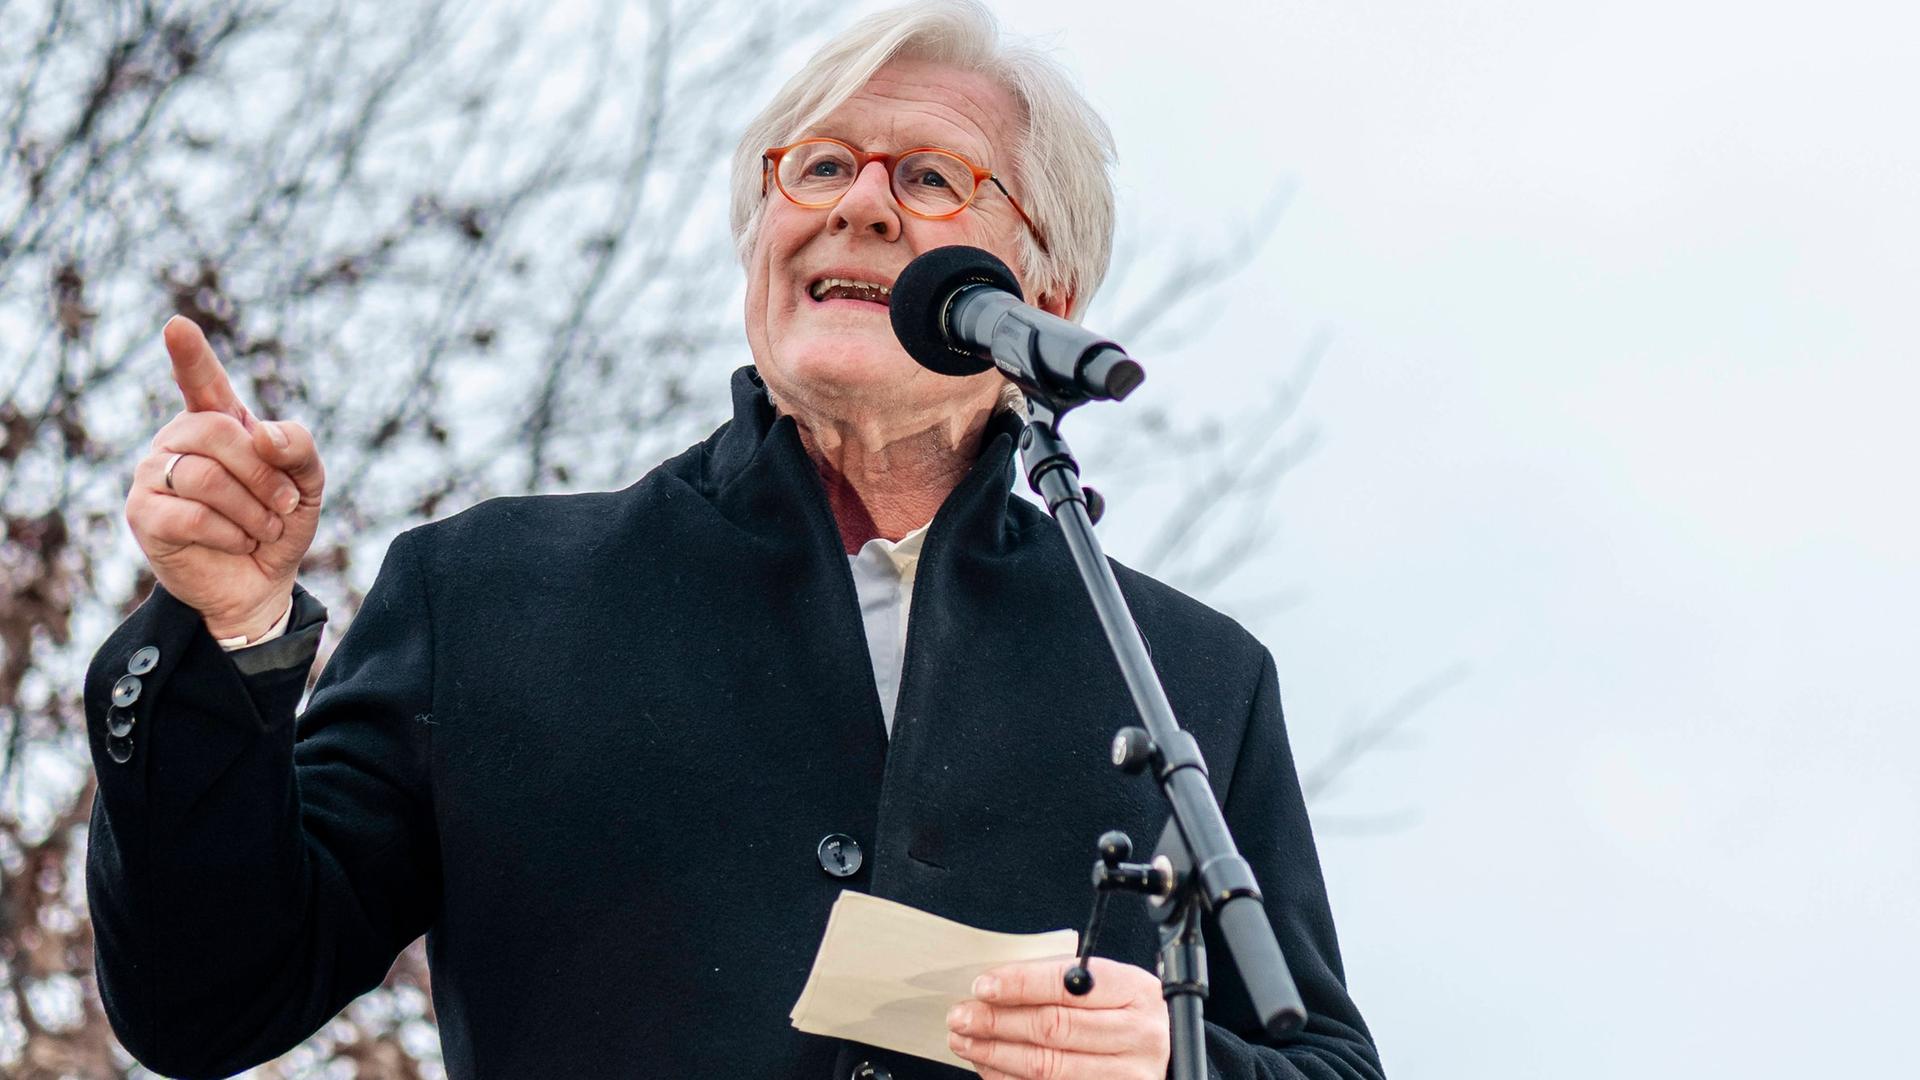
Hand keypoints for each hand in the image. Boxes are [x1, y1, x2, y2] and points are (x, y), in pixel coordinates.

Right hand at [125, 316, 325, 639]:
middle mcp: (178, 440)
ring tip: (262, 528)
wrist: (262, 582)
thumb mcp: (306, 484)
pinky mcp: (143, 515)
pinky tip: (237, 541)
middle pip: (218, 433)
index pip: (202, 381)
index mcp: (216, 422)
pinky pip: (190, 515)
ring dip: (251, 510)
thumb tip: (262, 433)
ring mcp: (152, 475)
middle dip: (264, 473)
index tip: (177, 326)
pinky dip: (229, 533)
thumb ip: (299, 448)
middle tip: (282, 505)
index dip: (191, 355)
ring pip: (206, 477)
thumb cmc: (278, 523)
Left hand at [946, 957, 1169, 1079]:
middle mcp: (1136, 1035)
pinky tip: (988, 1065)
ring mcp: (1124, 1075)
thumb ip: (1063, 980)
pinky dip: (1008, 1078)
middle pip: (1053, 1027)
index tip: (984, 986)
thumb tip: (999, 983)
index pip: (1067, 985)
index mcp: (1135, 992)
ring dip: (996, 1052)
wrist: (1163, 1054)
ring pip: (1046, 1065)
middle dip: (998, 1021)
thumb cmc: (1126, 1013)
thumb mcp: (1109, 985)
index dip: (1020, 985)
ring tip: (966, 1040)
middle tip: (962, 1015)